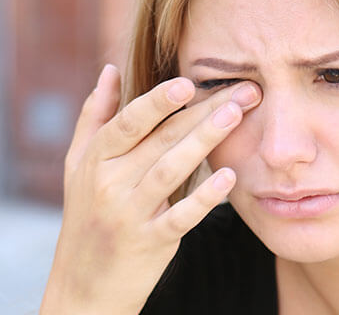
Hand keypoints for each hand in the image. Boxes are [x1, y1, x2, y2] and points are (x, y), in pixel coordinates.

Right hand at [40, 64, 260, 313]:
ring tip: (236, 115)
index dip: (158, 101)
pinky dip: (205, 197)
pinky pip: (181, 216)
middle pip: (162, 139)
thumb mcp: (78, 164)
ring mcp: (129, 214)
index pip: (129, 122)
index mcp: (95, 159)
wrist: (82, 286)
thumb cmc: (86, 212)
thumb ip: (95, 115)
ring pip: (171, 170)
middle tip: (243, 91)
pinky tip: (230, 176)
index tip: (189, 82)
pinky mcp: (151, 242)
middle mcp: (109, 183)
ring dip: (206, 140)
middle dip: (203, 111)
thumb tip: (109, 69)